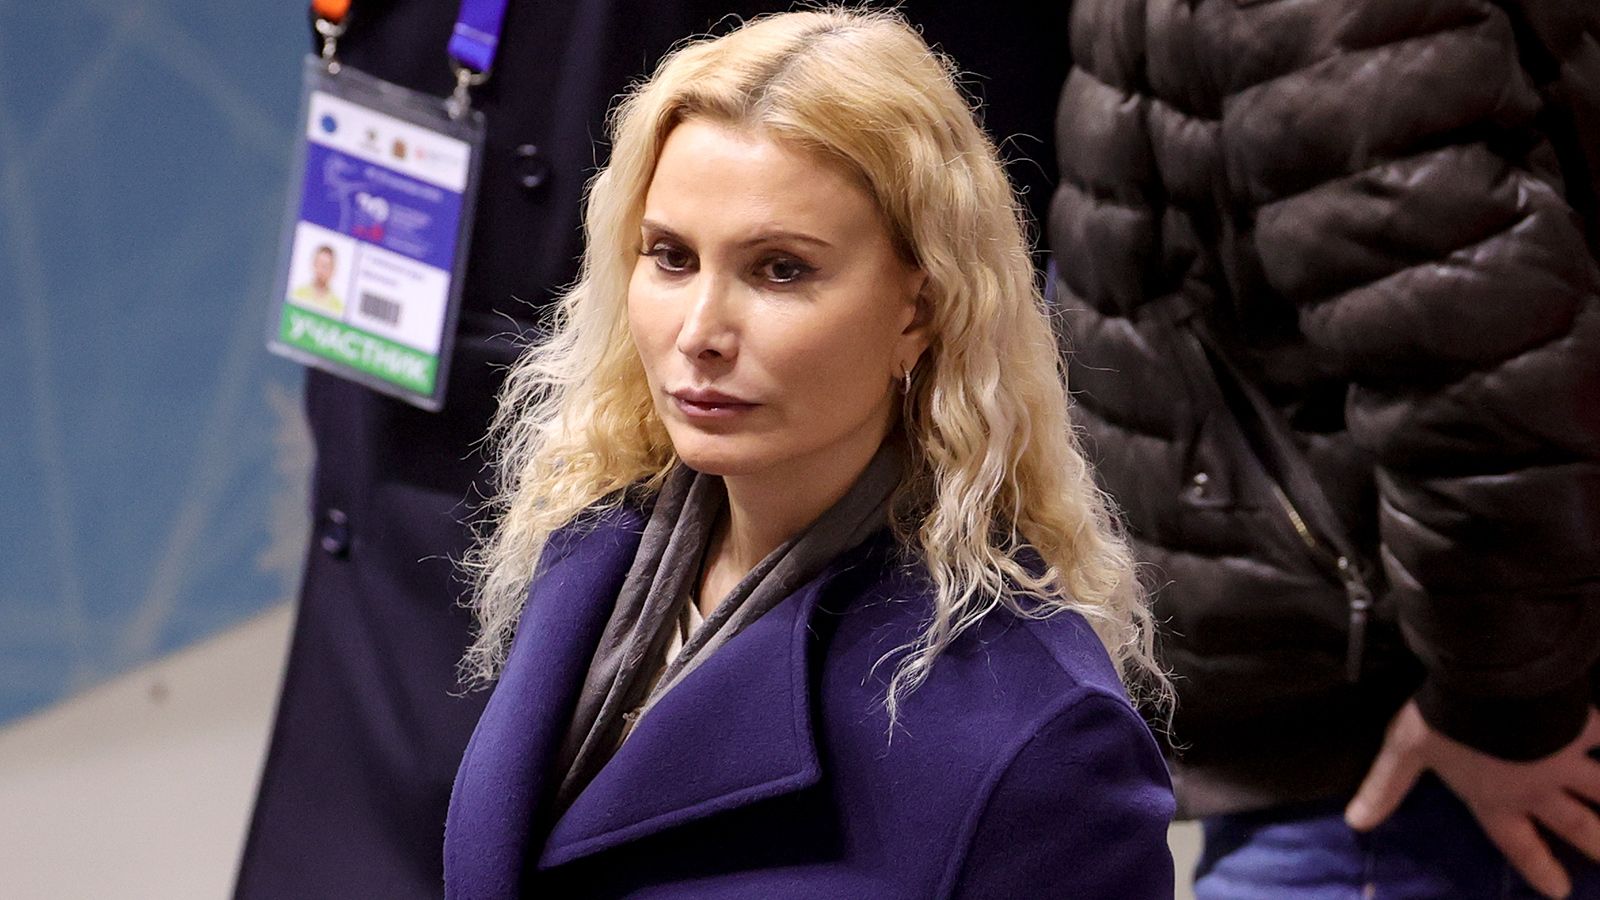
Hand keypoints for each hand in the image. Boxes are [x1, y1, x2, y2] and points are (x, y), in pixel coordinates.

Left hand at [1345, 701, 1599, 898]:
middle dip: (1593, 845)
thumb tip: (1356, 822)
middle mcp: (1537, 786)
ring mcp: (1565, 759)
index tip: (1561, 890)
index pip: (1517, 841)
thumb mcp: (1405, 753)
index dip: (1536, 865)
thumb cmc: (1444, 722)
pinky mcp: (1582, 727)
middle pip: (1572, 824)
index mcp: (1495, 797)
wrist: (1491, 685)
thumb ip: (1386, 788)